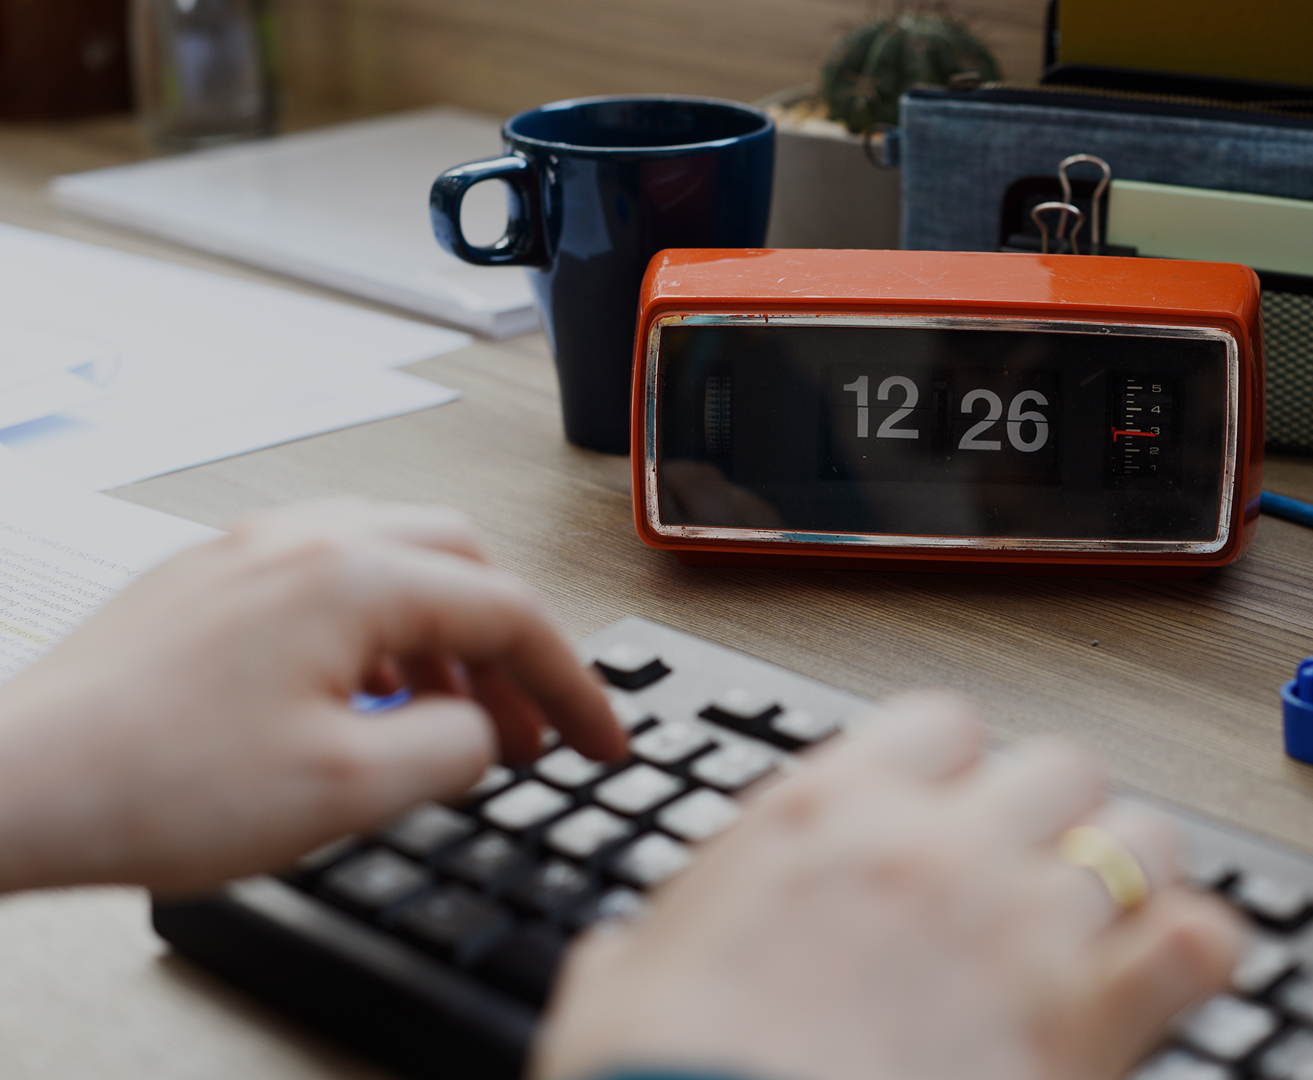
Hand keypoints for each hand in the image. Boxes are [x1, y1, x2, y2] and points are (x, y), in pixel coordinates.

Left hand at [0, 500, 622, 893]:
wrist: (16, 786)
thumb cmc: (155, 783)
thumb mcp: (352, 791)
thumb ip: (457, 750)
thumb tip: (486, 732)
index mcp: (353, 576)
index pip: (510, 612)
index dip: (574, 686)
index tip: (599, 740)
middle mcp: (303, 541)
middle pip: (461, 563)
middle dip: (510, 647)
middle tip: (526, 724)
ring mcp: (247, 555)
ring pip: (393, 564)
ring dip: (442, 639)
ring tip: (446, 723)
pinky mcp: (205, 583)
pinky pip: (326, 583)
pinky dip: (376, 634)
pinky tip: (359, 702)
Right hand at [536, 691, 1241, 1079]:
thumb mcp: (619, 992)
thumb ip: (649, 945)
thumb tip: (629, 957)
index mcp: (822, 815)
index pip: (938, 725)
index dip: (956, 771)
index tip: (955, 808)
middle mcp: (933, 845)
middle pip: (1057, 766)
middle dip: (1055, 818)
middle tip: (1038, 872)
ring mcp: (1019, 920)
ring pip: (1140, 836)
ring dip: (1132, 876)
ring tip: (1115, 920)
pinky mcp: (1084, 1013)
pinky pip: (1197, 938)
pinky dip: (1197, 952)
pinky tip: (1175, 976)